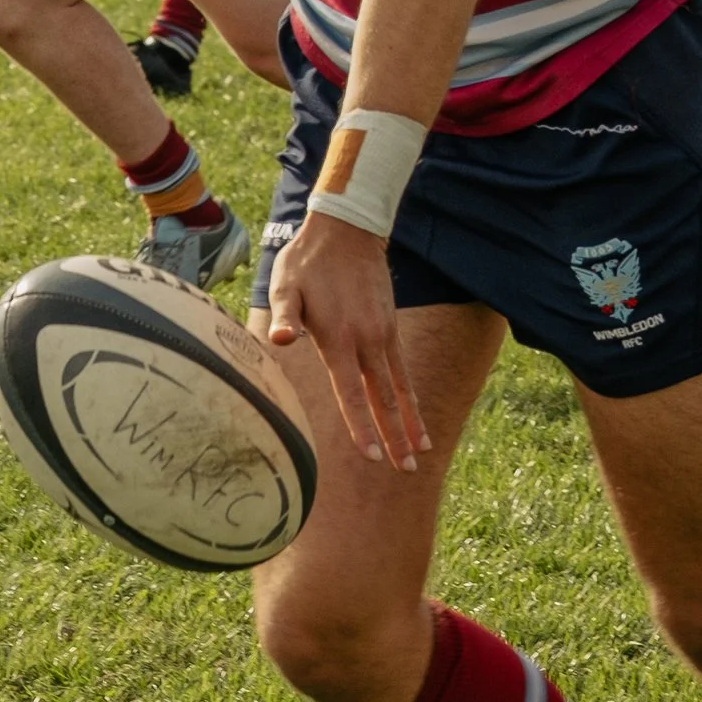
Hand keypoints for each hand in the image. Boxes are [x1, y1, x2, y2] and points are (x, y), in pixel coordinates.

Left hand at [266, 209, 428, 471]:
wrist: (347, 230)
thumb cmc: (307, 262)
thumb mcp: (286, 286)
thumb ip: (285, 316)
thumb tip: (279, 340)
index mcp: (339, 338)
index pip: (352, 393)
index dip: (362, 426)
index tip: (371, 456)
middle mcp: (367, 341)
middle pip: (384, 398)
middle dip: (394, 437)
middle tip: (405, 470)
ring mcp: (383, 335)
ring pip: (400, 388)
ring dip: (411, 422)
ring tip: (421, 453)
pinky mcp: (390, 328)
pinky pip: (404, 371)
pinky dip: (412, 397)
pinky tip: (416, 416)